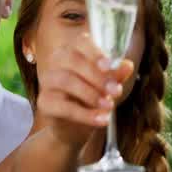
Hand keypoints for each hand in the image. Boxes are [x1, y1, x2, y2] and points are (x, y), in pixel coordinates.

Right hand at [34, 32, 132, 149]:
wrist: (75, 128)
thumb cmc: (91, 100)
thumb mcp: (107, 87)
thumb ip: (116, 76)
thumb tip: (127, 65)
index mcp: (74, 51)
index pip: (81, 42)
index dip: (95, 53)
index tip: (109, 67)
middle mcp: (57, 61)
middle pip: (73, 60)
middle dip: (97, 76)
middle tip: (116, 91)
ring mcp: (47, 81)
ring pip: (66, 80)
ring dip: (91, 94)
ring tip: (109, 106)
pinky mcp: (44, 102)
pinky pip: (63, 106)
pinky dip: (85, 114)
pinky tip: (101, 120)